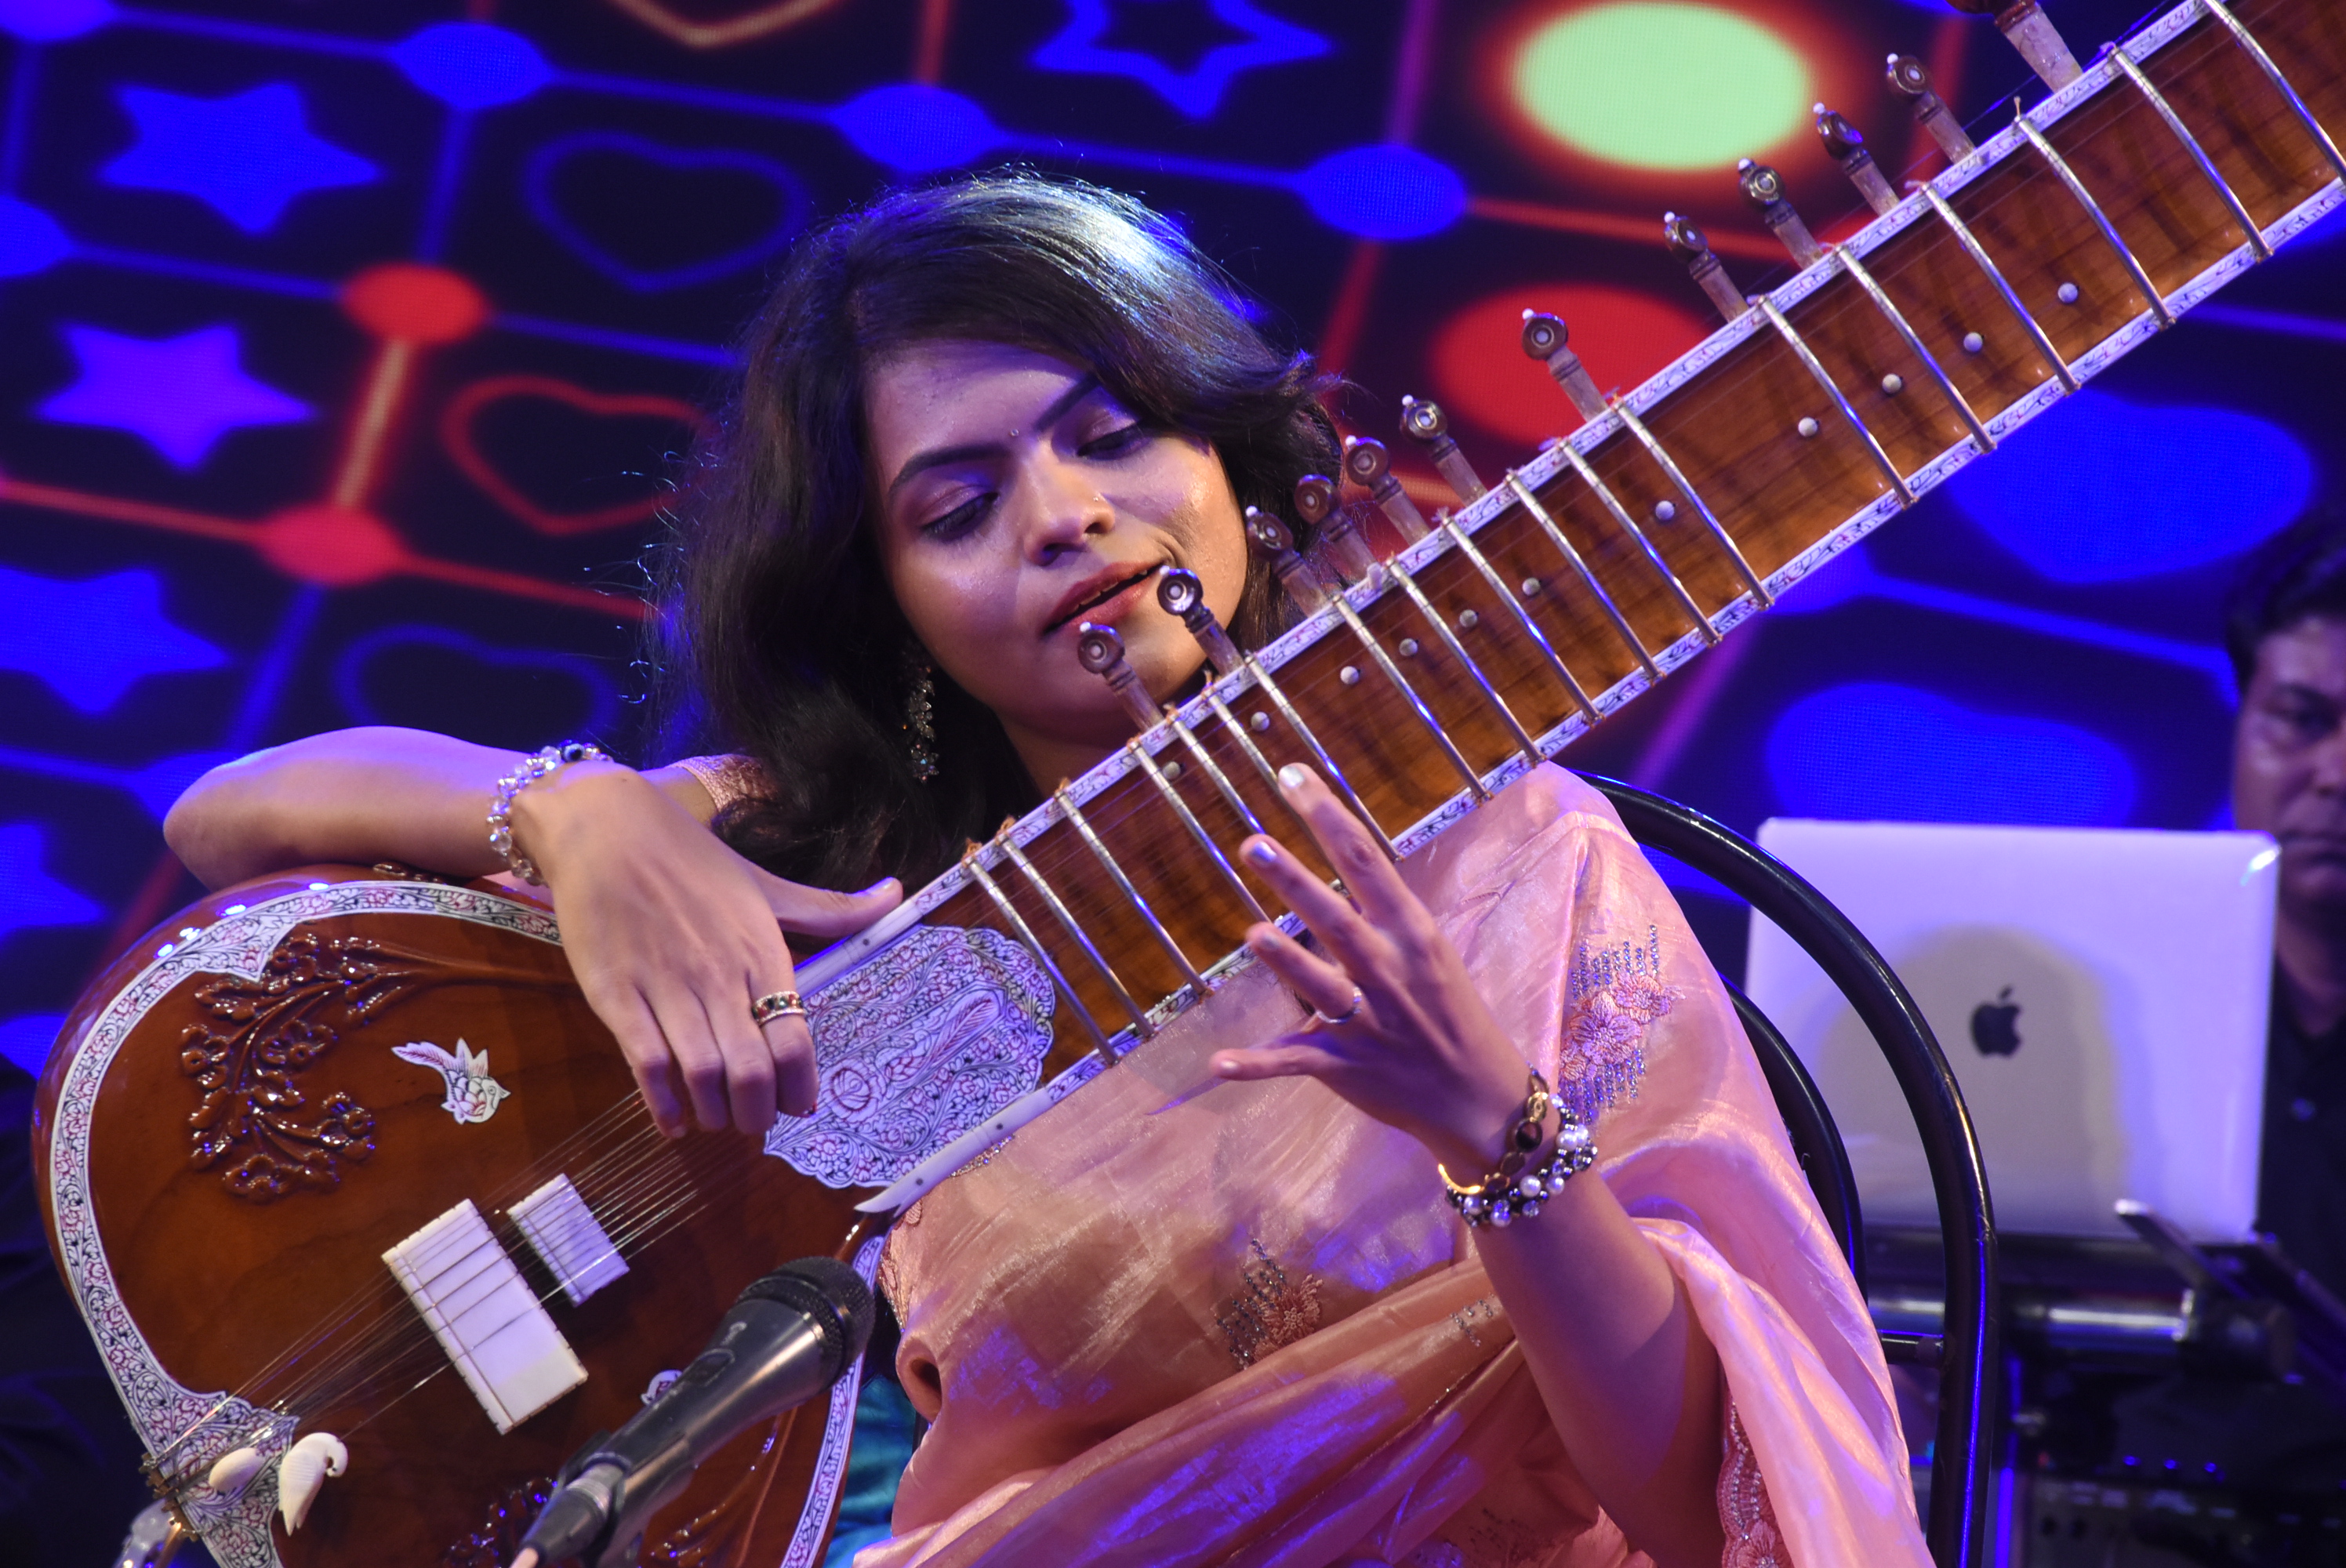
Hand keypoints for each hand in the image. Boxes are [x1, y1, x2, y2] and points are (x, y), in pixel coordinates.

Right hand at [511, 762, 900, 1136]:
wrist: (607, 830)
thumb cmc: (690, 858)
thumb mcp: (766, 884)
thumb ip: (828, 909)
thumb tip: (895, 894)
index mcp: (760, 952)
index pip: (795, 1038)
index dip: (801, 1086)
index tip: (799, 1106)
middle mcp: (718, 975)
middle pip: (752, 1070)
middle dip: (759, 1113)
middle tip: (756, 1122)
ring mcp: (666, 987)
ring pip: (703, 1074)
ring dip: (716, 1113)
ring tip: (718, 1120)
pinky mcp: (616, 995)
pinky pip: (646, 1064)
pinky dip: (662, 1104)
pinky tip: (673, 1121)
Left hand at [1211, 764, 1533, 1174]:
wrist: (1478, 1097)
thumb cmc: (1448, 1012)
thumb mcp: (1427, 950)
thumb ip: (1379, 914)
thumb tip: (1335, 862)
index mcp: (1412, 933)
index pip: (1367, 862)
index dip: (1328, 817)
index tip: (1291, 776)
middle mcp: (1390, 971)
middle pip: (1338, 919)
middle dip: (1296, 883)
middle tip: (1253, 844)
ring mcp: (1368, 1021)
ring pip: (1323, 988)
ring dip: (1287, 964)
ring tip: (1252, 934)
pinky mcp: (1346, 1066)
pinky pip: (1295, 1062)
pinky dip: (1257, 1064)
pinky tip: (1218, 1064)